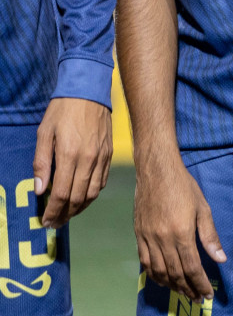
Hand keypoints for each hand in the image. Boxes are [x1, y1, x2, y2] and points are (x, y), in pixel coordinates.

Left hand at [34, 97, 111, 227]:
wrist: (89, 92)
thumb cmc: (61, 111)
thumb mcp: (43, 133)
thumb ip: (41, 163)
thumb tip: (40, 190)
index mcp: (69, 155)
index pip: (62, 194)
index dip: (53, 212)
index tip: (45, 222)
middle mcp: (88, 159)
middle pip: (78, 198)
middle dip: (65, 215)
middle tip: (55, 224)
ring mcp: (101, 158)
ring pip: (93, 193)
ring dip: (80, 208)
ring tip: (68, 214)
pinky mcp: (109, 154)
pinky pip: (102, 181)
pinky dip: (92, 194)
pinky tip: (83, 197)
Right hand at [134, 153, 224, 300]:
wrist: (156, 171)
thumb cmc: (184, 186)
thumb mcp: (203, 208)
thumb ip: (210, 236)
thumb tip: (220, 258)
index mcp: (181, 233)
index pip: (191, 267)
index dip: (200, 283)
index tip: (207, 294)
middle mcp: (162, 239)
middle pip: (175, 273)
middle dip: (187, 289)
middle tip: (197, 298)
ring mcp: (148, 238)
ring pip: (159, 271)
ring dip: (171, 285)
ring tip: (183, 292)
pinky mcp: (139, 235)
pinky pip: (145, 262)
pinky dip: (154, 274)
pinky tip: (163, 279)